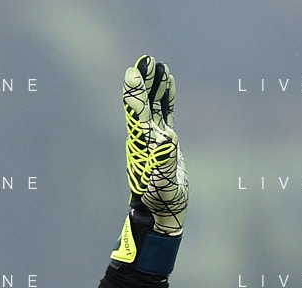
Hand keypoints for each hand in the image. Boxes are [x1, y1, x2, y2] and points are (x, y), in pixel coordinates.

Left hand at [111, 55, 187, 272]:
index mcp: (143, 146)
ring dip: (153, 86)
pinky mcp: (164, 142)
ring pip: (152, 106)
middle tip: (145, 59)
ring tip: (156, 64)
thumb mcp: (165, 185)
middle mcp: (145, 140)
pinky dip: (165, 98)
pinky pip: (163, 114)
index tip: (133, 72)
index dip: (135, 94)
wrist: (163, 214)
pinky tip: (167, 83)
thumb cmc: (162, 202)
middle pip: (141, 105)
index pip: (137, 115)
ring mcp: (154, 139)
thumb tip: (168, 138)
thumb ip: (165, 162)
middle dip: (142, 83)